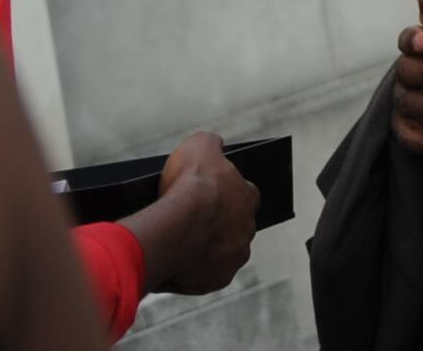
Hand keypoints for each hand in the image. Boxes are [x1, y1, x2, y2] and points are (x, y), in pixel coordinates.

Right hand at [115, 129, 256, 297]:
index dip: (224, 193)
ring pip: (220, 253)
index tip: (205, 194)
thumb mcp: (200, 145)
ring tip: (178, 244)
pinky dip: (191, 272)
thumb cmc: (189, 187)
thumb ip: (211, 143)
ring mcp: (234, 257)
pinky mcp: (216, 280)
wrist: (175, 228)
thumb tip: (213, 144)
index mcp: (248, 197)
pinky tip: (174, 263)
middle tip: (189, 222)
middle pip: (233, 226)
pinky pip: (204, 277)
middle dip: (215, 224)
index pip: (244, 193)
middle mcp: (247, 229)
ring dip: (204, 250)